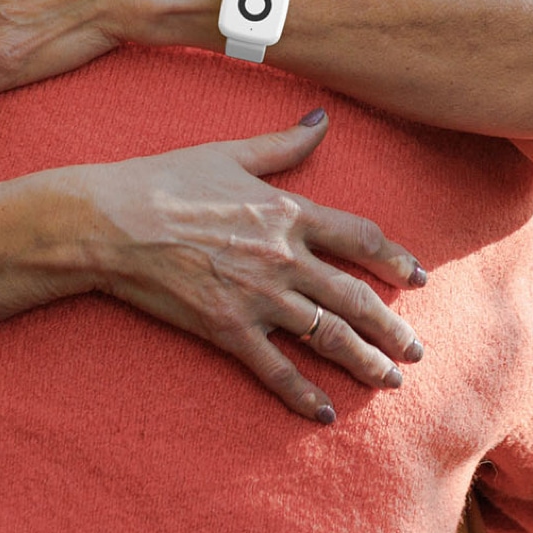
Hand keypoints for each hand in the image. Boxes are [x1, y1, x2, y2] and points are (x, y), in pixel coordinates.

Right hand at [70, 112, 426, 422]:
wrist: (114, 220)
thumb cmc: (167, 179)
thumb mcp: (230, 153)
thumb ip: (283, 143)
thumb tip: (322, 118)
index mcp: (288, 212)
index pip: (360, 238)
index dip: (395, 259)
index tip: (418, 278)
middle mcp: (284, 258)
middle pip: (356, 297)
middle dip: (392, 328)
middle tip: (414, 349)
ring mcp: (259, 297)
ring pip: (328, 336)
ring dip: (365, 362)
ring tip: (389, 380)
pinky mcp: (228, 329)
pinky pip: (277, 369)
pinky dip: (304, 394)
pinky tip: (326, 414)